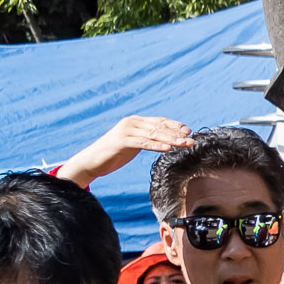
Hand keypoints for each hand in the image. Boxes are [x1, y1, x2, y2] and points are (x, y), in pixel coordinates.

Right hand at [55, 115, 193, 188]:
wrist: (92, 161)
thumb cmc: (114, 153)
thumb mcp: (134, 143)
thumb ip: (147, 138)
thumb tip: (166, 140)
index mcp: (135, 122)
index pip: (160, 121)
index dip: (175, 126)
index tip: (189, 131)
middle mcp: (131, 123)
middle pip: (159, 127)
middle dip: (177, 134)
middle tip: (192, 140)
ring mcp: (126, 131)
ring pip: (153, 135)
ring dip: (171, 140)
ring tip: (184, 144)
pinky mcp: (121, 141)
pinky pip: (143, 143)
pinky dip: (156, 146)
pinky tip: (167, 149)